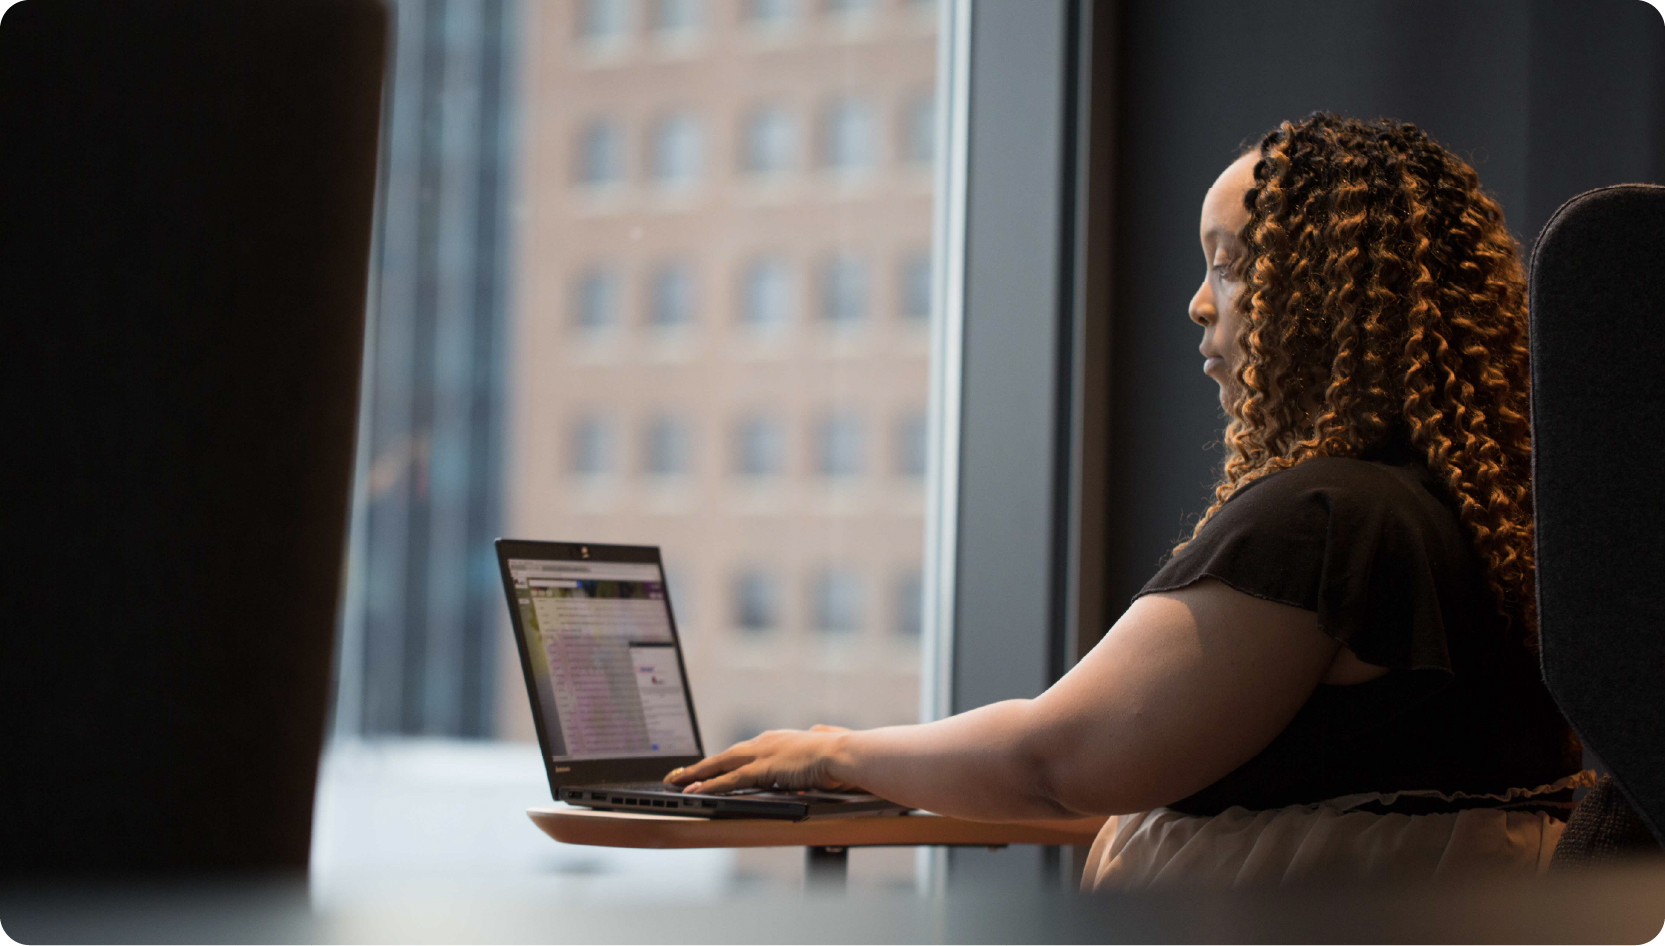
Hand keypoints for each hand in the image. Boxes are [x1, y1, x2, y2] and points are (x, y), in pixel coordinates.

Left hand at [663, 726, 855, 793]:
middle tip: (677, 773)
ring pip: (720, 765)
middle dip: (700, 766)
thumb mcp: (825, 741)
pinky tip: (696, 791)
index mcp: (776, 740)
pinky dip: (710, 785)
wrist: (844, 754)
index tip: (706, 766)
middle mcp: (764, 742)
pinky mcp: (763, 768)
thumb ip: (817, 736)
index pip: (741, 751)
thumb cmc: (839, 753)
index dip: (721, 760)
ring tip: (676, 783)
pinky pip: (729, 779)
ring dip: (696, 775)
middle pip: (724, 756)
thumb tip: (818, 730)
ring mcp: (762, 754)